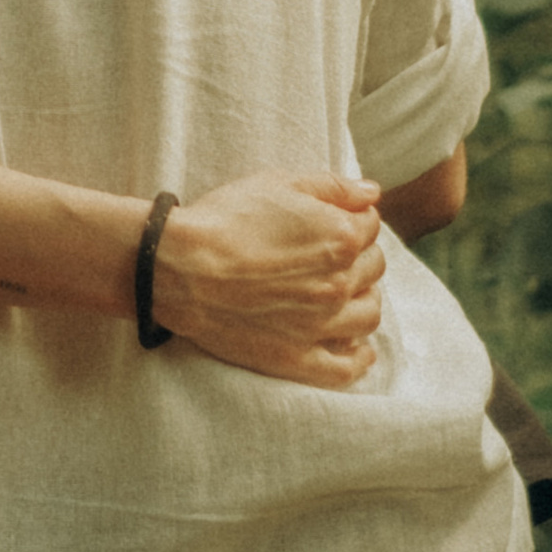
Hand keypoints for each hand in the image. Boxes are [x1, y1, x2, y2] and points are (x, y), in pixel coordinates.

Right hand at [151, 172, 385, 386]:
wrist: (179, 267)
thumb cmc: (224, 220)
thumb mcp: (277, 184)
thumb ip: (333, 186)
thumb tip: (371, 192)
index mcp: (340, 238)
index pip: (370, 226)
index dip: (352, 218)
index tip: (334, 220)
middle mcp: (339, 283)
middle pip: (373, 268)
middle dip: (359, 256)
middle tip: (330, 253)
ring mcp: (322, 325)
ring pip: (368, 315)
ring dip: (362, 299)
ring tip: (342, 293)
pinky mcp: (299, 358)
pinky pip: (346, 368)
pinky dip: (358, 357)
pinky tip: (353, 345)